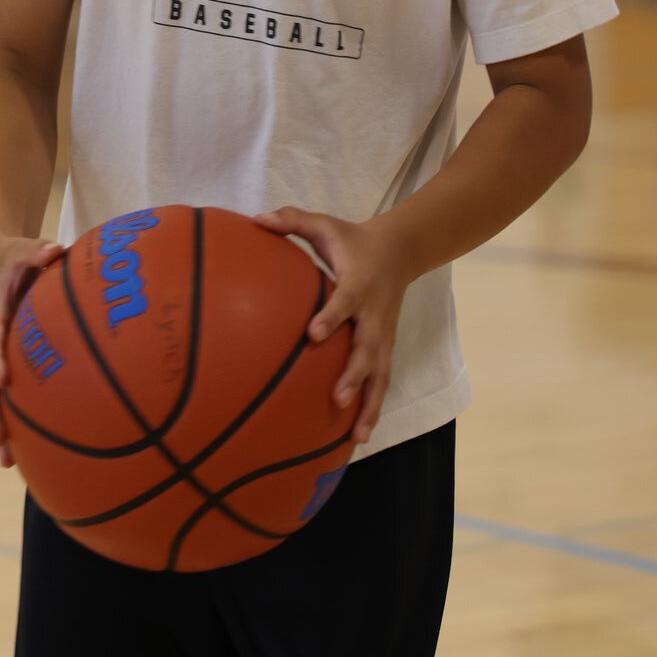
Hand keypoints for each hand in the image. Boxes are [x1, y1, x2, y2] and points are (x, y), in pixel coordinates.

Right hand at [0, 236, 63, 466]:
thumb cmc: (15, 257)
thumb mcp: (24, 249)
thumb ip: (37, 250)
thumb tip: (55, 249)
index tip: (1, 380)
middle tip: (0, 441)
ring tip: (7, 461)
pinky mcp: (5, 362)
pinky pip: (6, 395)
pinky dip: (13, 419)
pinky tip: (29, 449)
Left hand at [253, 208, 413, 447]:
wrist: (401, 250)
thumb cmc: (353, 239)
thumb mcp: (325, 224)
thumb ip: (292, 220)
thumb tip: (255, 219)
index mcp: (359, 283)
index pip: (346, 302)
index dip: (332, 317)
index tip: (313, 335)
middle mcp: (374, 314)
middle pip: (368, 349)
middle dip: (354, 375)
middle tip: (336, 399)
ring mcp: (383, 334)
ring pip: (380, 374)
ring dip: (369, 404)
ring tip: (356, 436)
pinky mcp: (386, 347)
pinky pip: (381, 381)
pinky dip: (373, 408)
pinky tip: (358, 437)